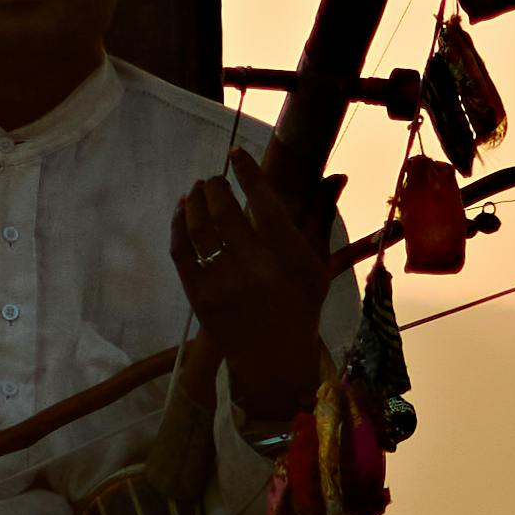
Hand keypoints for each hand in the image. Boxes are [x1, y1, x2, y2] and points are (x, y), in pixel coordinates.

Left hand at [168, 157, 332, 420]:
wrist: (272, 359)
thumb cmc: (300, 307)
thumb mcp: (318, 266)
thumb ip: (318, 218)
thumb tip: (335, 175)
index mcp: (288, 258)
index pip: (265, 204)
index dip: (249, 174)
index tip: (237, 154)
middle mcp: (254, 267)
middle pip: (225, 211)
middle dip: (216, 186)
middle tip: (215, 178)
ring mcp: (222, 282)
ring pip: (199, 227)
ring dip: (196, 201)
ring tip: (199, 190)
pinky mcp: (198, 294)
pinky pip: (181, 250)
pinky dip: (178, 225)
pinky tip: (183, 210)